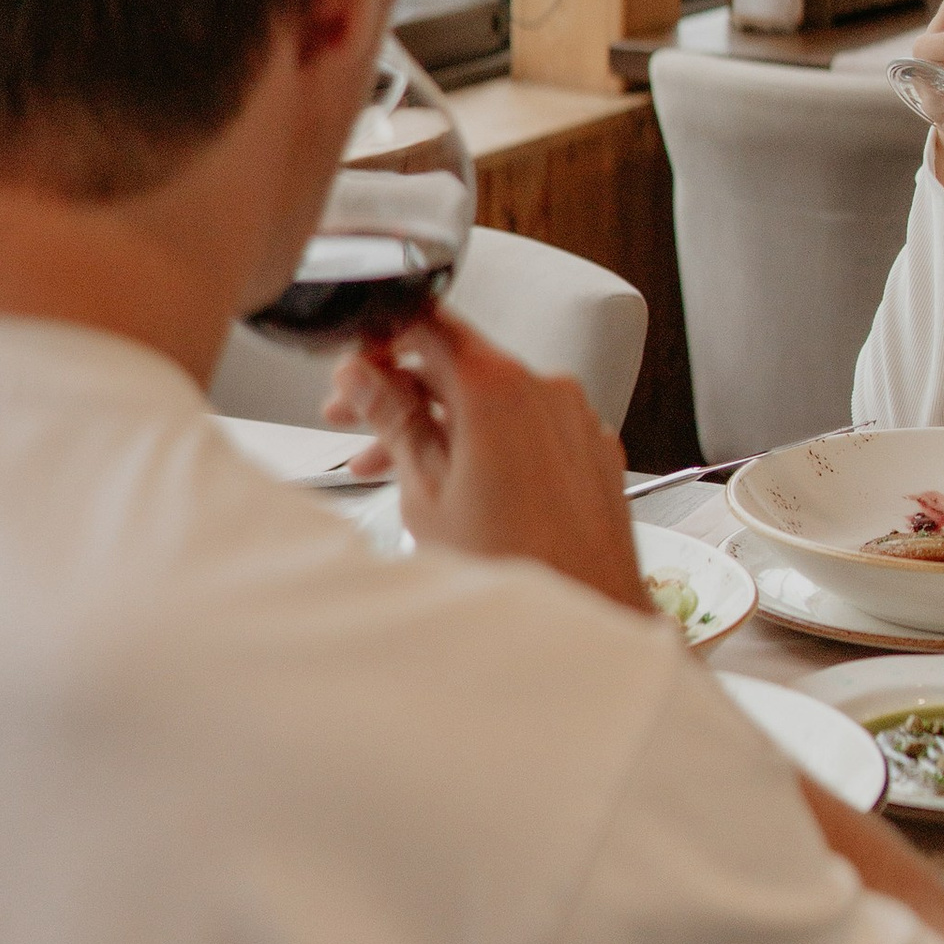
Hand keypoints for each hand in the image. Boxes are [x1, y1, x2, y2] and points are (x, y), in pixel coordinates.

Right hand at [327, 310, 645, 610]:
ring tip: (388, 465)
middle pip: (458, 364)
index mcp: (498, 387)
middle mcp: (546, 389)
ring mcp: (575, 419)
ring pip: (492, 400)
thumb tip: (362, 379)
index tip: (354, 367)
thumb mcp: (425, 491)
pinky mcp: (591, 451)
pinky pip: (529, 428)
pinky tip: (453, 481)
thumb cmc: (512, 570)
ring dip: (438, 422)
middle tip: (352, 418)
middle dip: (400, 388)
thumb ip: (392, 420)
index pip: (427, 323)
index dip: (380, 339)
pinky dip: (487, 442)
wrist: (588, 620)